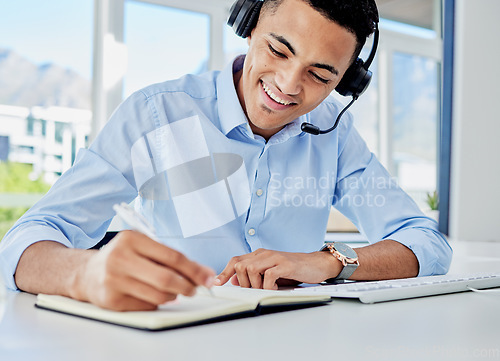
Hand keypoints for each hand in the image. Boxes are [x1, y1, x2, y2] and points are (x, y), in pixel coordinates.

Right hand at [72, 230, 214, 310]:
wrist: (87, 273)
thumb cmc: (122, 257)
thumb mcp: (141, 245)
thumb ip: (168, 256)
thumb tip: (201, 272)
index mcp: (131, 239)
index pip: (172, 256)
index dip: (194, 269)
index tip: (208, 276)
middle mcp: (120, 258)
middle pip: (166, 278)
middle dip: (188, 286)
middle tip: (196, 289)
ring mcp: (114, 281)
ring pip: (158, 296)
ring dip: (174, 296)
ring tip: (175, 291)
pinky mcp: (112, 301)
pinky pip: (146, 306)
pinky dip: (157, 303)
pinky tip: (155, 295)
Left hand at [215, 248, 340, 289]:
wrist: (316, 264)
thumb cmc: (293, 270)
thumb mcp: (270, 272)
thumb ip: (253, 274)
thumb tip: (234, 280)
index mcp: (259, 255)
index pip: (236, 260)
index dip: (224, 272)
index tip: (217, 283)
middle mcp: (265, 253)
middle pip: (240, 266)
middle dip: (243, 282)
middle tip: (255, 289)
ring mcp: (275, 258)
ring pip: (251, 269)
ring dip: (255, 284)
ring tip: (266, 289)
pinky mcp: (286, 264)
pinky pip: (268, 275)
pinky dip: (268, 286)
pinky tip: (275, 288)